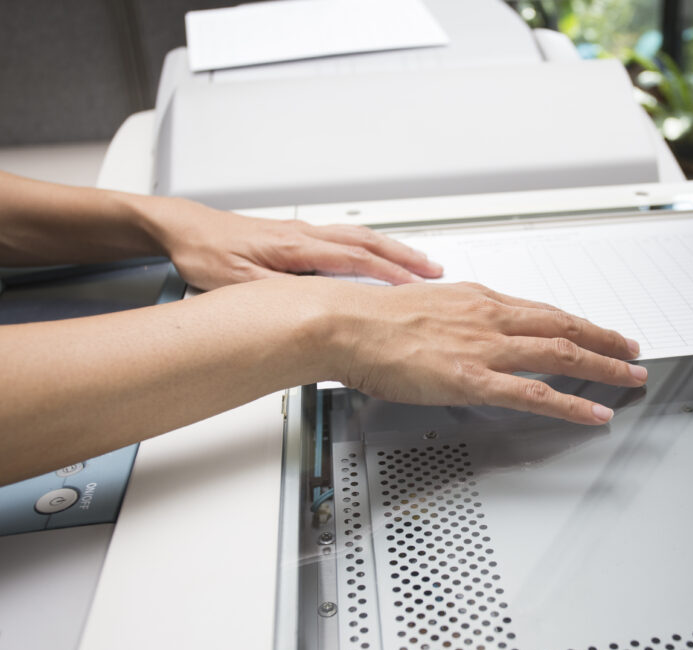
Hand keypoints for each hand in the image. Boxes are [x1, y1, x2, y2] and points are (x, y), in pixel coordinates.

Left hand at [143, 198, 441, 289]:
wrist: (184, 227)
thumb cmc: (204, 251)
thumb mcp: (234, 281)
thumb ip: (273, 293)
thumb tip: (307, 306)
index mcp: (295, 247)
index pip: (354, 259)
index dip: (389, 274)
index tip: (415, 286)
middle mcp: (304, 235)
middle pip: (367, 242)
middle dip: (404, 257)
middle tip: (434, 270)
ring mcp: (302, 232)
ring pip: (358, 237)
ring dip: (391, 249)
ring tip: (417, 262)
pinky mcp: (296, 235)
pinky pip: (345, 238)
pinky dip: (371, 246)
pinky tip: (376, 254)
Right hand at [320, 280, 646, 423]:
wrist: (346, 323)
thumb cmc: (371, 316)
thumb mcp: (421, 304)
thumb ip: (450, 315)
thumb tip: (458, 324)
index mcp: (477, 299)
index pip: (540, 310)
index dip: (575, 322)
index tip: (595, 329)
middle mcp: (490, 318)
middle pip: (563, 325)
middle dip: (604, 338)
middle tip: (632, 349)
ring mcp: (486, 348)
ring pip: (561, 353)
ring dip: (604, 365)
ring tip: (631, 376)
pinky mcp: (475, 379)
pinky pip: (536, 393)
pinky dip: (572, 404)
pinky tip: (595, 413)